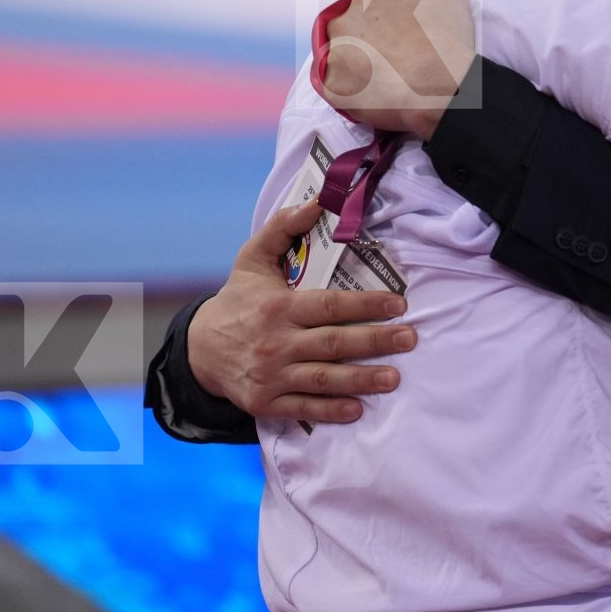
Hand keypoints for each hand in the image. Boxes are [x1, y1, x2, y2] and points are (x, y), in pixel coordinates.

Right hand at [189, 201, 417, 423]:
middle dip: (375, 342)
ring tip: (394, 378)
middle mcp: (276, 342)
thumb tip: (318, 201)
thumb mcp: (253, 257)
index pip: (329, 306)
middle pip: (333, 343)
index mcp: (279, 306)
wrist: (199, 348)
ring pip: (323, 378)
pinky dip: (330, 410)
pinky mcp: (265, 402)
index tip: (398, 304)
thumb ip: (284, 227)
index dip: (366, 304)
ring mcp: (271, 375)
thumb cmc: (238, 299)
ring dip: (361, 379)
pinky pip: (302, 407)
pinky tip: (357, 409)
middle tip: (410, 339)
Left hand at [318, 0, 475, 139]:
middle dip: (364, 40)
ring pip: (341, 59)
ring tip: (385, 78)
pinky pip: (337, 87)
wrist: (445, 92)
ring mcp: (334, 58)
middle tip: (391, 57)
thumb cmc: (446, 44)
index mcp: (366, 0)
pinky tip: (376, 93)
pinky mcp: (332, 89)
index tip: (396, 32)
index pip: (366, 4)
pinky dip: (353, 90)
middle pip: (347, 30)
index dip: (383, 18)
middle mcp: (342, 24)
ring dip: (357, 65)